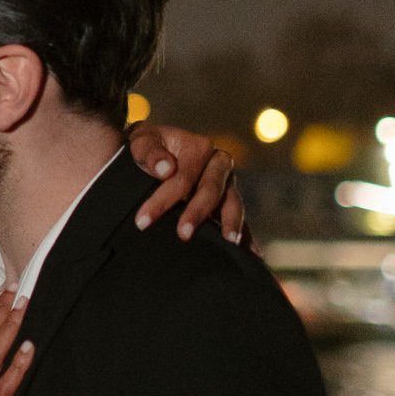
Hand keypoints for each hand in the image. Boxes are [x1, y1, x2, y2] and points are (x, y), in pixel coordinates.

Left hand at [128, 122, 248, 245]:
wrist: (159, 150)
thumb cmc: (149, 147)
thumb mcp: (143, 141)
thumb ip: (150, 152)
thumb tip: (165, 169)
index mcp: (200, 147)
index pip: (183, 177)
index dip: (162, 200)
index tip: (142, 221)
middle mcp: (219, 164)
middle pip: (211, 190)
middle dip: (197, 213)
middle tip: (183, 235)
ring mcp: (227, 184)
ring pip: (232, 203)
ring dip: (231, 223)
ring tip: (229, 242)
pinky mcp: (230, 202)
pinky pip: (240, 219)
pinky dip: (247, 236)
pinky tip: (252, 254)